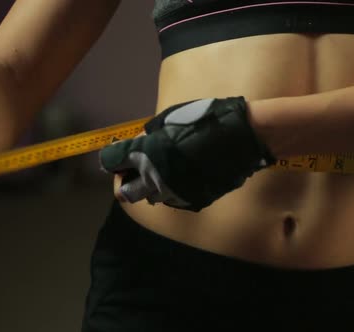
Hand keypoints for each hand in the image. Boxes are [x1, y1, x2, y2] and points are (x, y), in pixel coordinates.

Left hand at [99, 97, 276, 211]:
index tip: (120, 156)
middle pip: (126, 192)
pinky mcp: (193, 200)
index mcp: (147, 153)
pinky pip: (174, 199)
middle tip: (137, 169)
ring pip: (151, 198)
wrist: (241, 136)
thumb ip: (149, 136)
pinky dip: (172, 191)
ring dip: (151, 187)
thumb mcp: (170, 120)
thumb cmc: (205, 121)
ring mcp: (175, 192)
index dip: (114, 159)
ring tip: (164, 172)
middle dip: (128, 181)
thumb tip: (137, 145)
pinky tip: (183, 177)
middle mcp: (156, 178)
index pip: (112, 162)